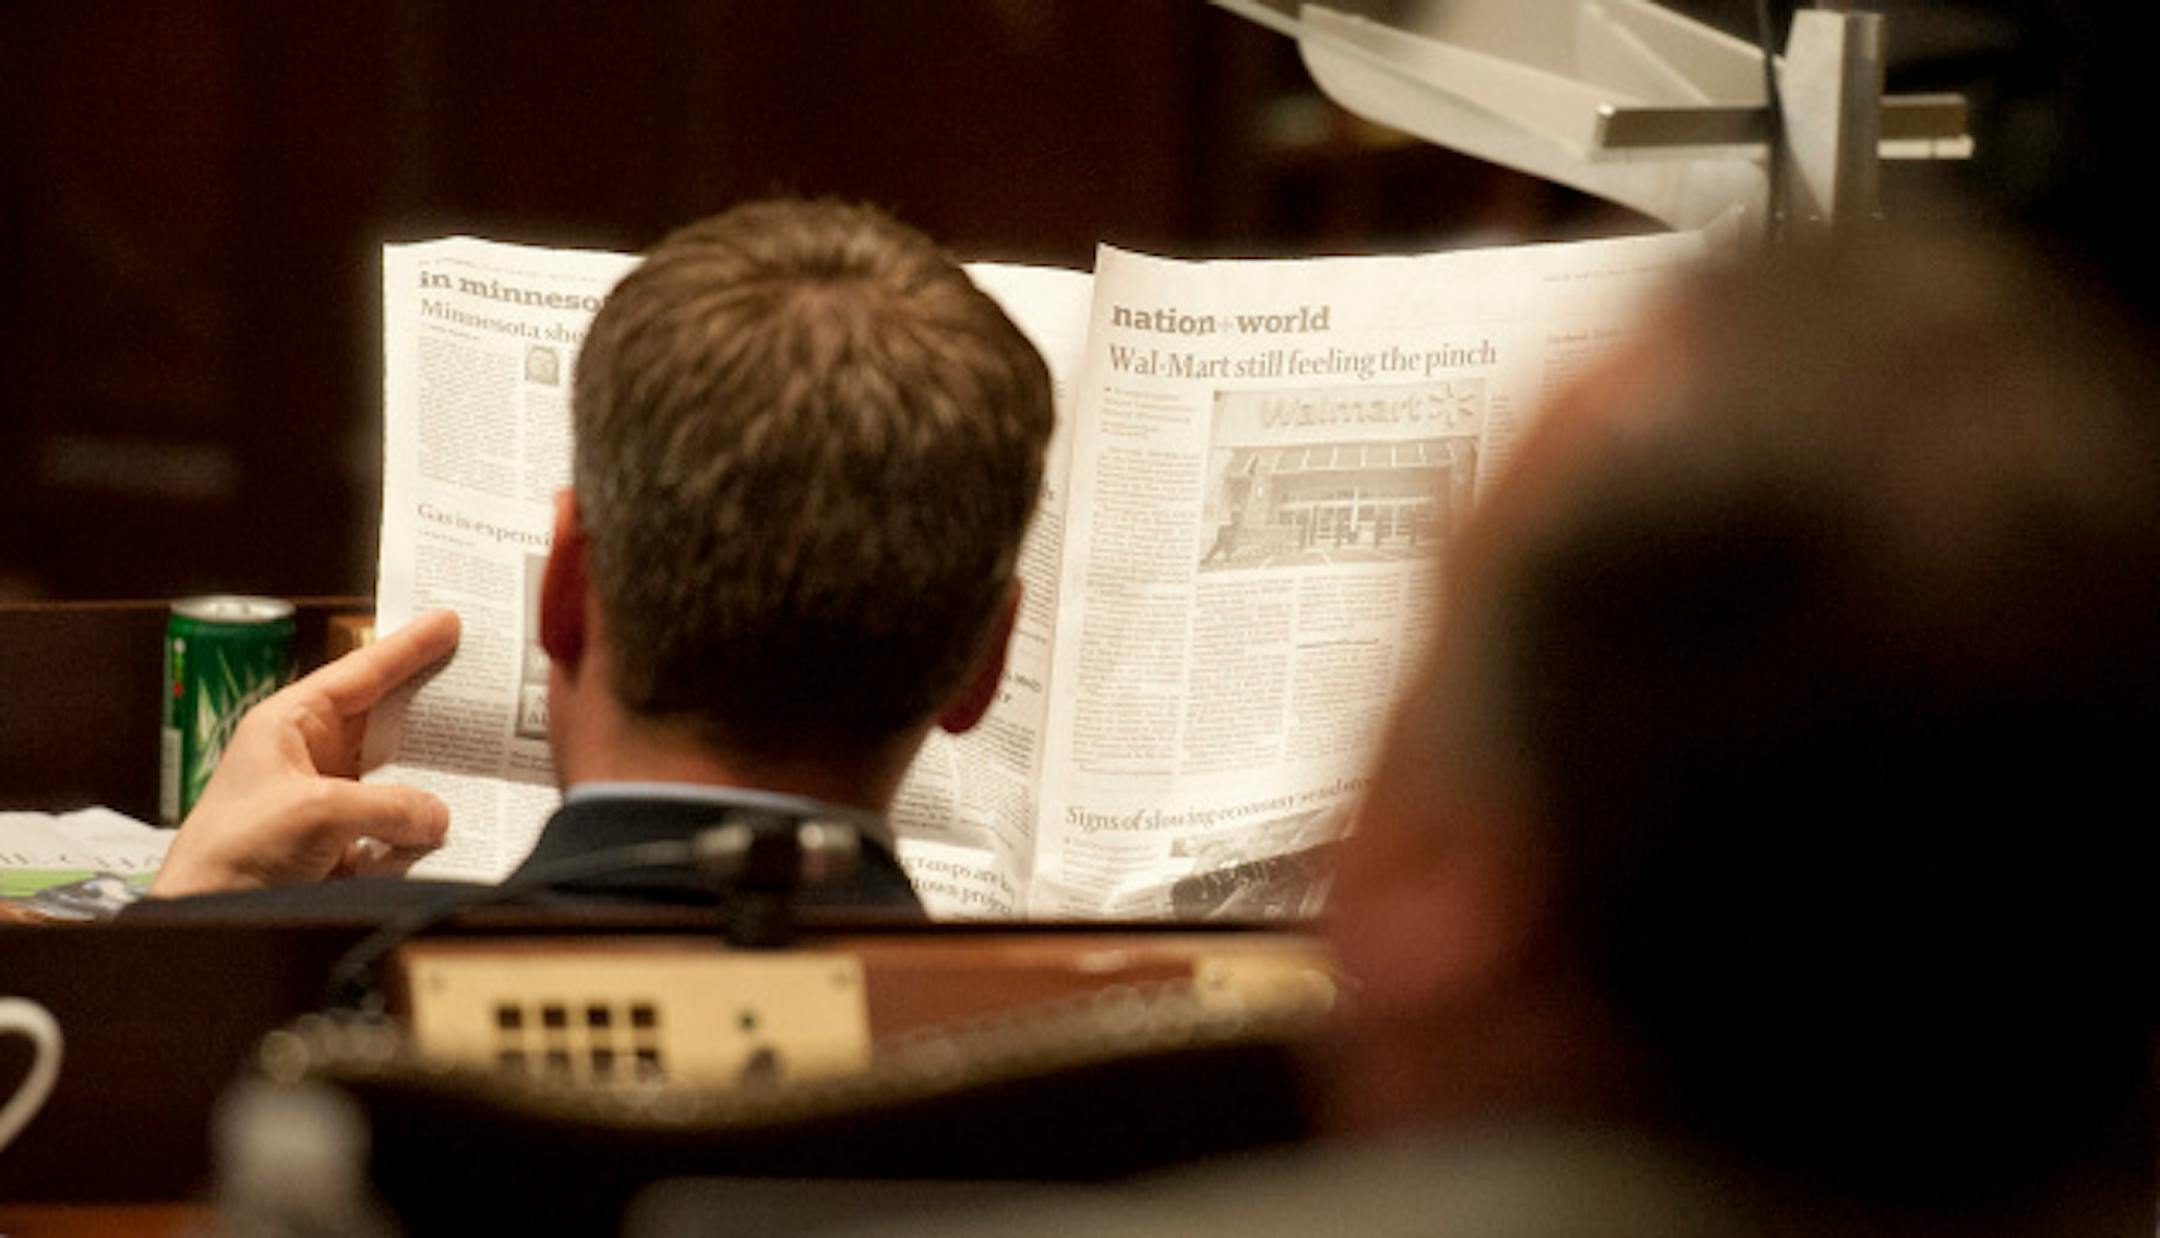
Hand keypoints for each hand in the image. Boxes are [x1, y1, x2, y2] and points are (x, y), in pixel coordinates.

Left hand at [150, 610, 461, 896]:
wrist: (206, 916)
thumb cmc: (232, 852)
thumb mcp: (318, 811)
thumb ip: (388, 806)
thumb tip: (439, 815)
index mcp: (290, 725)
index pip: (359, 674)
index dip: (407, 647)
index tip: (449, 622)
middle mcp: (312, 756)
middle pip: (386, 720)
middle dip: (432, 708)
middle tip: (482, 686)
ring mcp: (330, 800)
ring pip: (397, 775)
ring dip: (434, 775)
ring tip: (484, 758)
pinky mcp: (343, 843)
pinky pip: (396, 823)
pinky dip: (424, 824)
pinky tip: (456, 822)